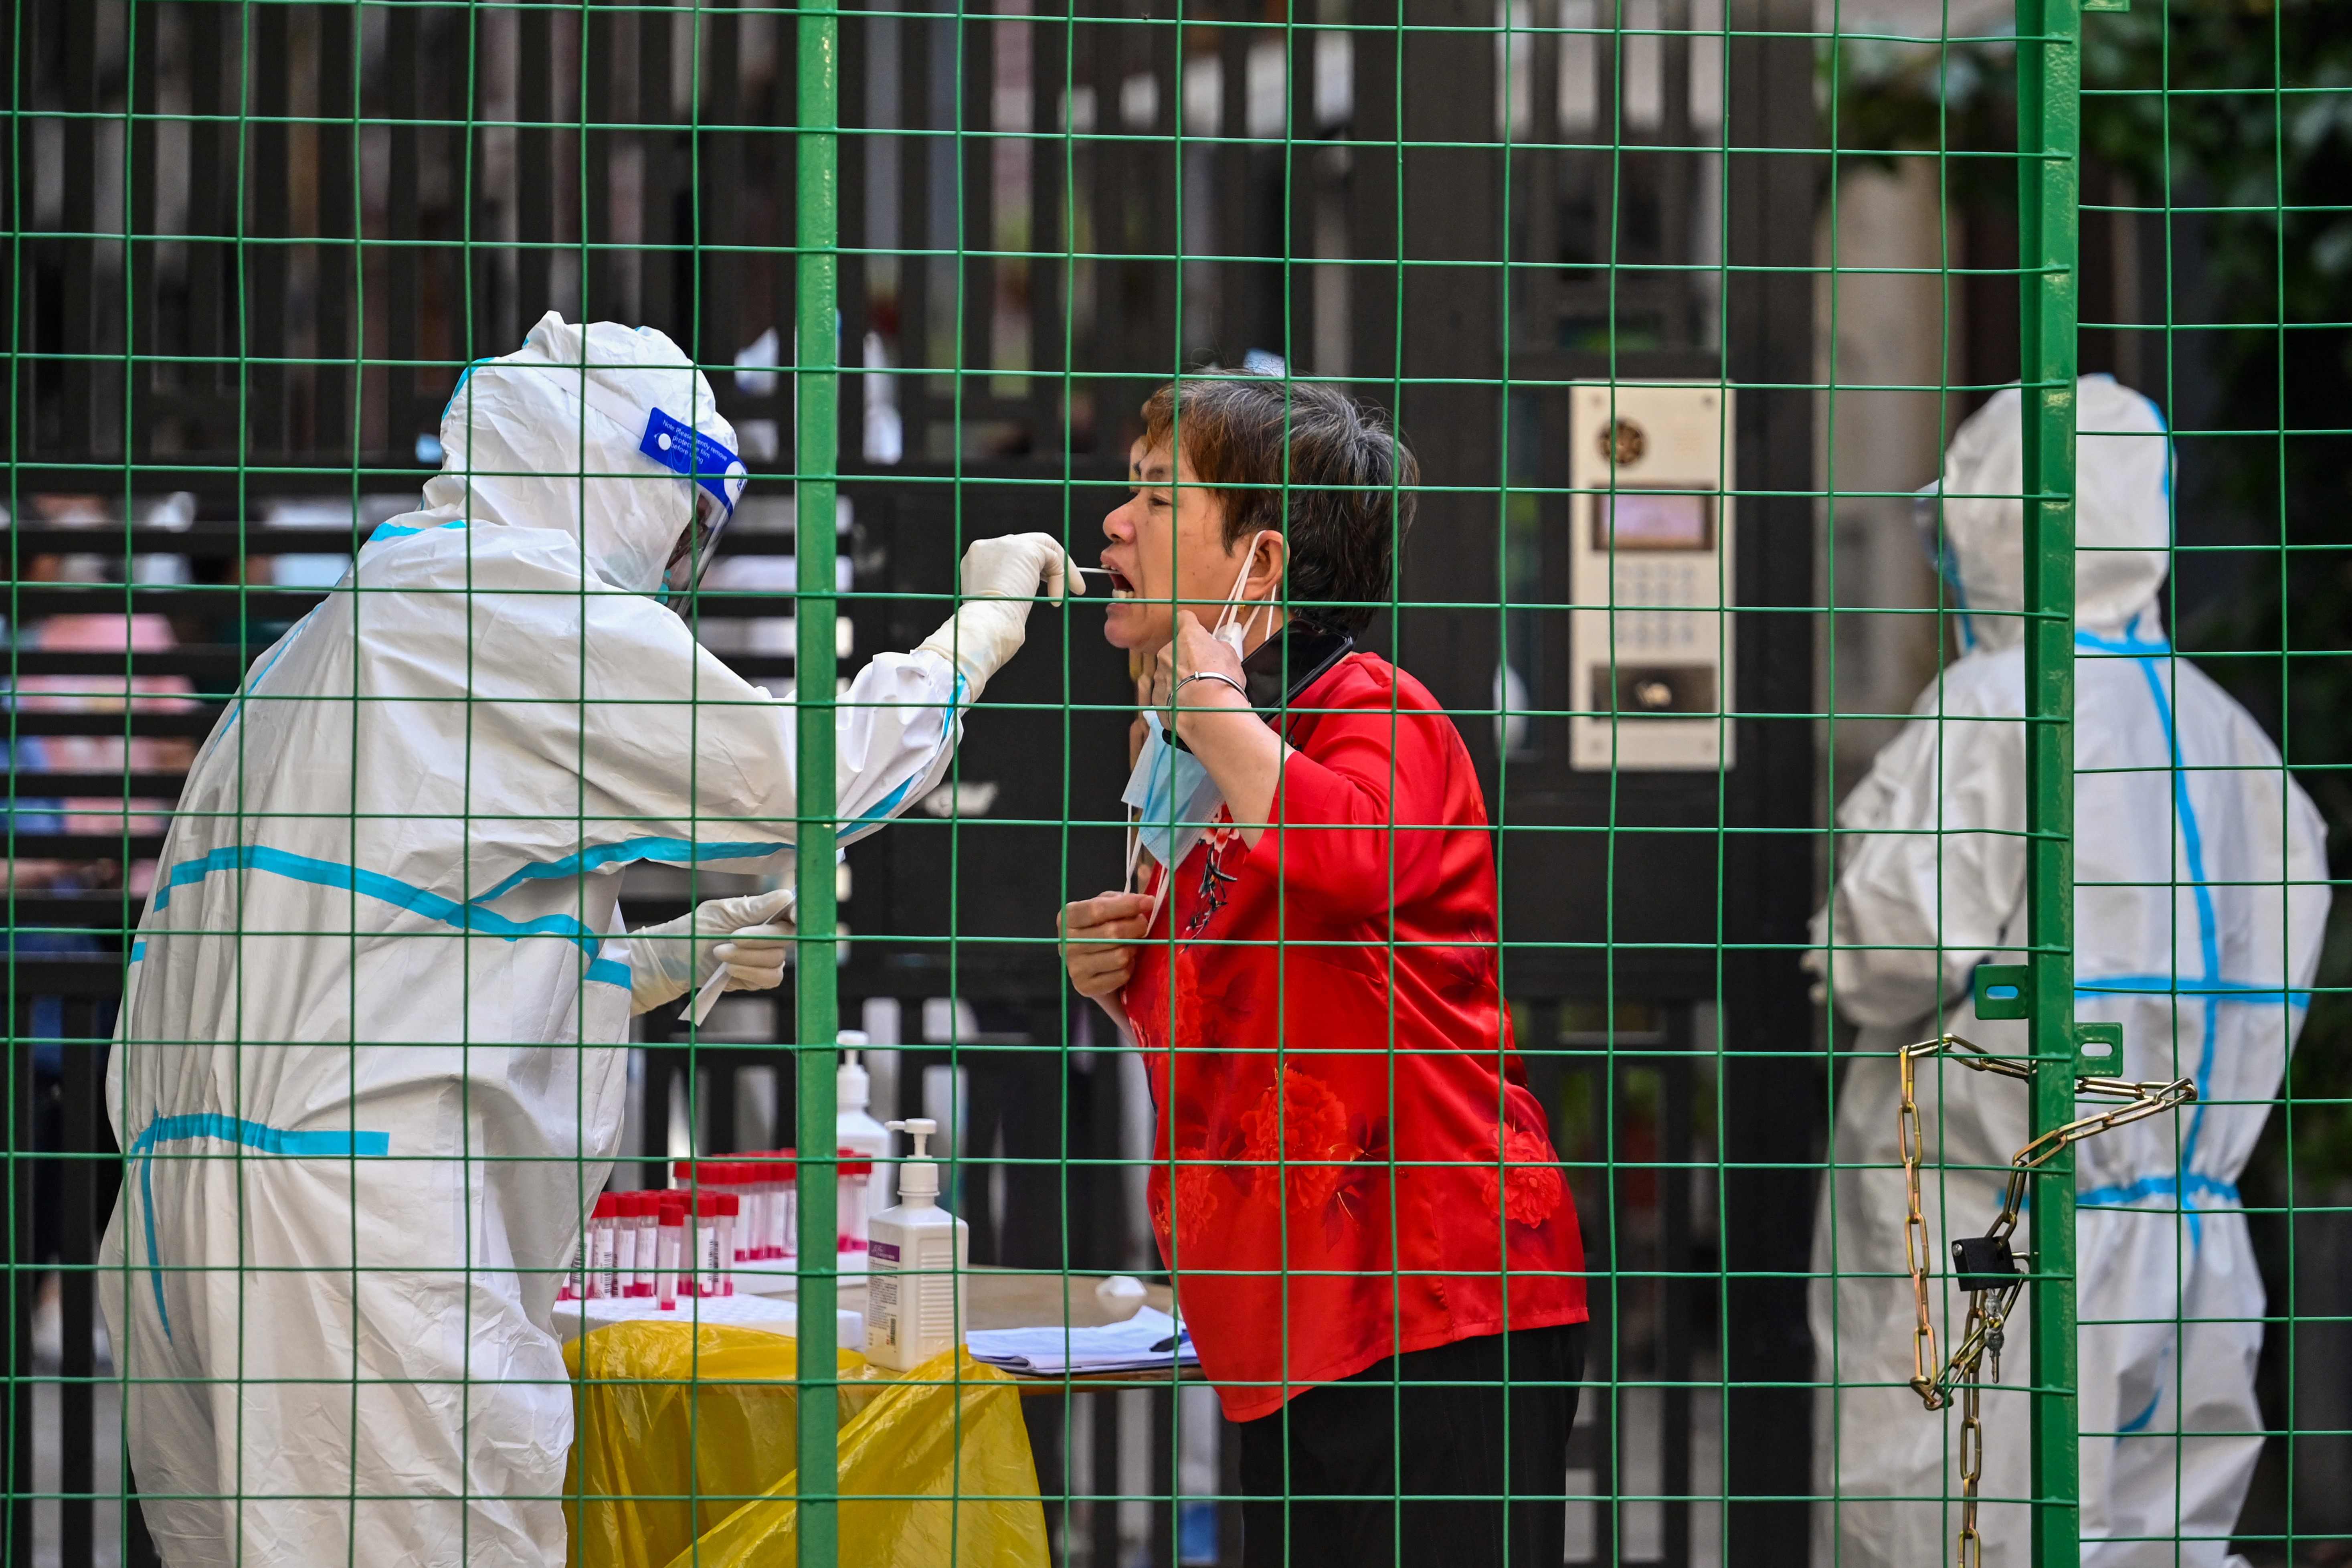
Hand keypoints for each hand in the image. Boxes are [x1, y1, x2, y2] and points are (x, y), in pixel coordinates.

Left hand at [628, 887, 796, 1014]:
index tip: (791, 916)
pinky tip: (729, 971)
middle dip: (758, 940)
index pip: (792, 909)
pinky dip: (750, 974)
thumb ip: (753, 908)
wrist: (670, 963)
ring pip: (778, 961)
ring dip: (748, 959)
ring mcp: (765, 958)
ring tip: (720, 955)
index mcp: (761, 912)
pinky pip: (770, 979)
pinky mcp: (758, 978)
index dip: (798, 913)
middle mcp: (768, 934)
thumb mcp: (718, 914)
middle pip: (787, 937)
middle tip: (730, 938)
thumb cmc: (691, 932)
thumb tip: (786, 896)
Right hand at [918, 531, 1083, 696]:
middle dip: (1048, 564)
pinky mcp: (1025, 549)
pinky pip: (1053, 558)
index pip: (1009, 553)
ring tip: (1074, 589)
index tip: (1042, 584)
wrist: (985, 624)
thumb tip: (1025, 589)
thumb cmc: (988, 624)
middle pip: (1026, 544)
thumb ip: (1004, 586)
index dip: (1029, 568)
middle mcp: (989, 545)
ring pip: (1043, 546)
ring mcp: (1006, 544)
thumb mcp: (992, 600)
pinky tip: (1057, 598)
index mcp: (977, 558)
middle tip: (1065, 585)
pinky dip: (1061, 577)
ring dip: (1062, 569)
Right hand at [1060, 891, 1156, 999]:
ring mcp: (1074, 967)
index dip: (1126, 905)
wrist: (1089, 960)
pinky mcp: (1084, 986)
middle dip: (1136, 927)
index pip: (1097, 910)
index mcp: (1068, 917)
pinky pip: (1120, 975)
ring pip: (1120, 956)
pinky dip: (1130, 968)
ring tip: (1132, 944)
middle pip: (1112, 933)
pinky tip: (1127, 962)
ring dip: (1133, 949)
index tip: (1149, 902)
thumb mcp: (1105, 906)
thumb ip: (1121, 901)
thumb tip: (1147, 902)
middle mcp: (1067, 942)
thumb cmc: (1099, 927)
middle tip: (1144, 925)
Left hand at [1152, 611, 1248, 738]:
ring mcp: (1159, 673)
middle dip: (1185, 658)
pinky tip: (1188, 705)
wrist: (1207, 711)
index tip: (1195, 631)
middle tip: (1201, 673)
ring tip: (1196, 693)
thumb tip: (1214, 647)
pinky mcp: (1156, 695)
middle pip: (1176, 649)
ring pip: (1168, 671)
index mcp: (1188, 636)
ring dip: (1179, 678)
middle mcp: (1169, 651)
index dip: (1190, 624)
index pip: (1185, 618)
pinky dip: (1174, 696)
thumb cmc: (1222, 680)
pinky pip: (1166, 692)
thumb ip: (1218, 647)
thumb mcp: (1231, 657)